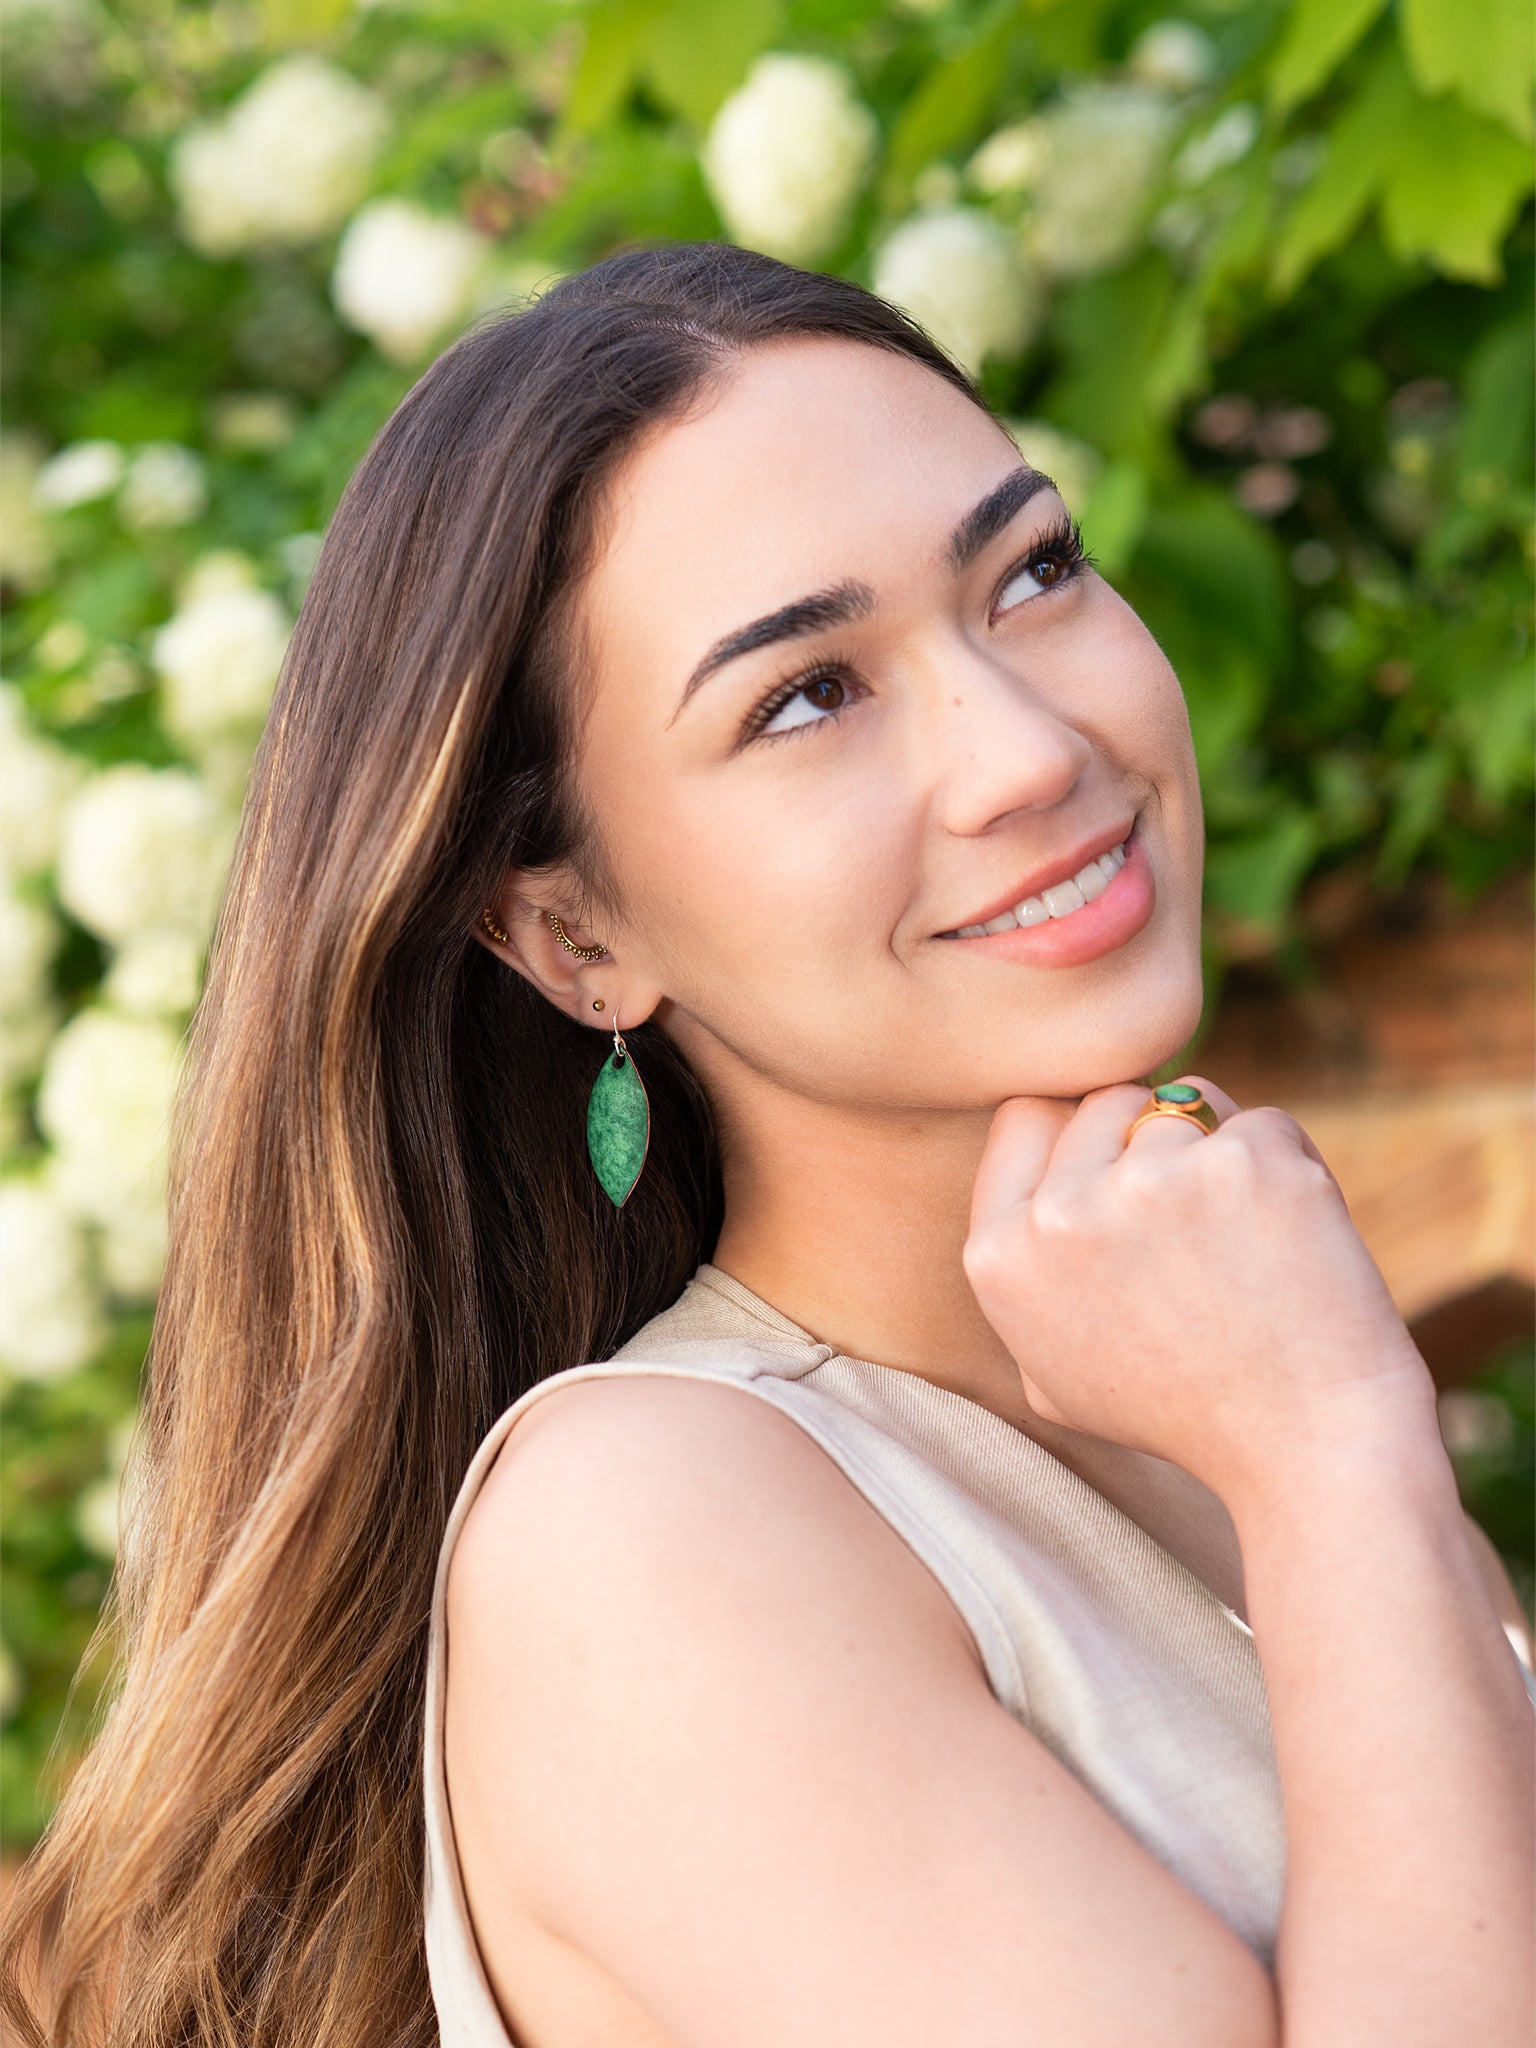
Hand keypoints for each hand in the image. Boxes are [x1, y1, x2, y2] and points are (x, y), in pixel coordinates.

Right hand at [962, 1079, 1438, 1509]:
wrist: (1308, 1449)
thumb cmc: (1185, 1412)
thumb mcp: (1051, 1371)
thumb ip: (1024, 1275)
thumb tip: (1033, 1183)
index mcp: (1000, 1257)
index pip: (1028, 1117)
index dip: (1083, 1141)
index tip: (1126, 1185)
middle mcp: (1061, 1213)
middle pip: (1106, 1100)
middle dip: (1153, 1142)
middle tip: (1199, 1231)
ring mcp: (1152, 1180)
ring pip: (1187, 1102)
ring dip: (1220, 1152)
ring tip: (1244, 1246)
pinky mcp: (1243, 1163)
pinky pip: (1262, 1124)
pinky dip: (1286, 1169)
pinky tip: (1291, 1243)